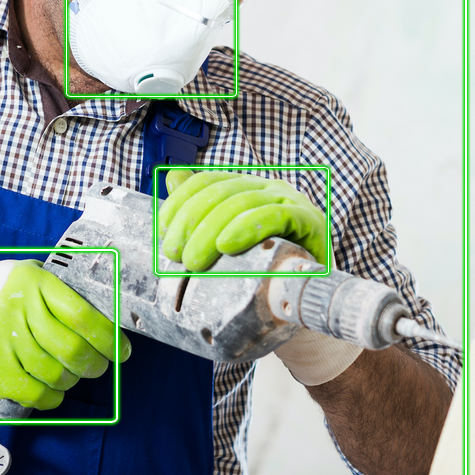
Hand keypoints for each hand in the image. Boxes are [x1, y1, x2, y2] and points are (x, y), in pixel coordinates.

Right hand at [0, 259, 129, 409]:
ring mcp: (2, 341)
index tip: (121, 349)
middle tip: (99, 367)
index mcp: (34, 282)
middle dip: (94, 364)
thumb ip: (58, 293)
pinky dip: (50, 398)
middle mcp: (18, 310)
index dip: (107, 337)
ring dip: (71, 381)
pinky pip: (32, 393)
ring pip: (54, 374)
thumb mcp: (25, 277)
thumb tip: (103, 320)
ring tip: (72, 376)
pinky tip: (53, 391)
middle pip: (71, 349)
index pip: (82, 314)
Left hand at [159, 170, 330, 270]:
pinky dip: (247, 228)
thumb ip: (202, 208)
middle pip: (221, 193)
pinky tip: (227, 245)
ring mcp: (290, 201)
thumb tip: (172, 178)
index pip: (207, 181)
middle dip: (191, 222)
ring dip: (210, 231)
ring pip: (243, 203)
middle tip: (175, 254)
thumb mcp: (229, 240)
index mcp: (247, 188)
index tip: (163, 232)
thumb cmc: (267, 267)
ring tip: (193, 260)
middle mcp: (268, 187)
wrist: (310, 296)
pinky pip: (275, 216)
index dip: (180, 202)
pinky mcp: (309, 221)